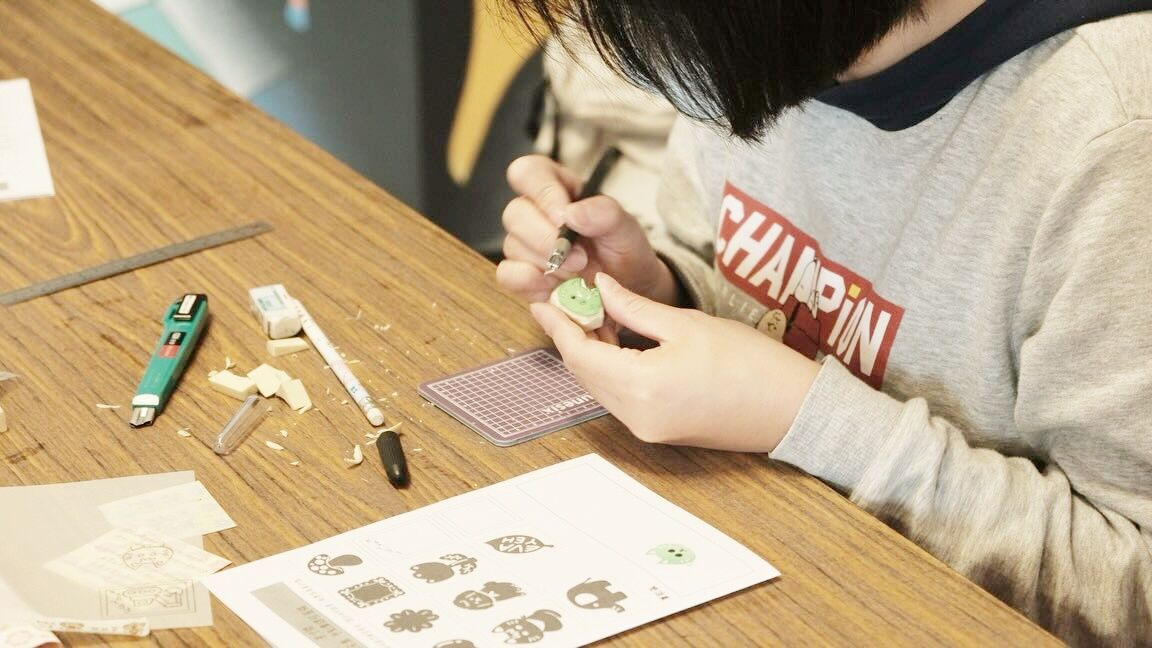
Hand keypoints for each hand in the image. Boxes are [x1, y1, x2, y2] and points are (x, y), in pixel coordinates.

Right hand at [497, 155, 680, 305]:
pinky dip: (530, 282)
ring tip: (577, 272)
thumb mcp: (625, 227)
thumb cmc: (622, 251)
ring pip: (512, 246)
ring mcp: (524, 244)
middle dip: (547, 239)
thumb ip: (605, 213)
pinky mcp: (520, 275)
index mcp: (557, 188)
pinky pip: (508, 274)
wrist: (627, 288)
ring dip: (547, 264)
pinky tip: (555, 286)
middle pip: (514, 213)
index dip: (542, 193)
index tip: (565, 218)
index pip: (529, 172)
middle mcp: (535, 213)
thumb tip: (572, 214)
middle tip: (580, 257)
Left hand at [531, 273, 820, 451]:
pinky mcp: (658, 432)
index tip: (547, 300)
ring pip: (600, 387)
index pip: (579, 353)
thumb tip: (602, 289)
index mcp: (640, 386)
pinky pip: (620, 399)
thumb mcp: (687, 324)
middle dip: (574, 336)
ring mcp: (646, 429)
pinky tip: (619, 343)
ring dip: (592, 354)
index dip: (559, 324)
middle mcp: (635, 416)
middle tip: (572, 300)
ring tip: (597, 315)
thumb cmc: (751, 364)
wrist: (792, 409)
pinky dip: (612, 371)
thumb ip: (635, 307)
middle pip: (584, 373)